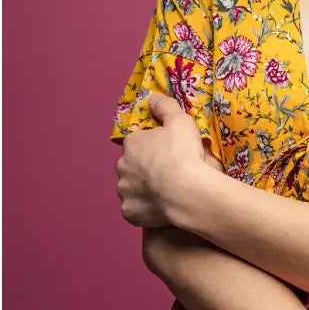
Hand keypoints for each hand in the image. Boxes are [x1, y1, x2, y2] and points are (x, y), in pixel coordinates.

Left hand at [116, 92, 219, 227]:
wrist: (186, 191)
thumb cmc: (184, 154)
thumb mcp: (180, 121)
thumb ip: (166, 107)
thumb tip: (153, 97)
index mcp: (132, 144)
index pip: (138, 144)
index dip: (154, 149)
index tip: (169, 155)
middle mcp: (122, 166)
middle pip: (132, 166)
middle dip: (145, 170)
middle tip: (168, 175)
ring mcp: (124, 190)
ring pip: (132, 189)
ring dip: (144, 190)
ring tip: (166, 194)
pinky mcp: (129, 212)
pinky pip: (136, 210)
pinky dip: (145, 210)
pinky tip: (161, 210)